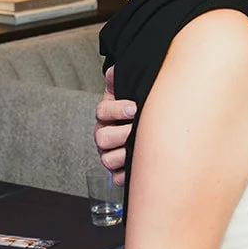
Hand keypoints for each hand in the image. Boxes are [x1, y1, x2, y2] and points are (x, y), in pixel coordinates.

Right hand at [94, 67, 136, 185]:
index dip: (117, 110)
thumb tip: (113, 70)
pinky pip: (117, 178)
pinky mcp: (117, 171)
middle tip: (137, 129)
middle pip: (102, 138)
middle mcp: (103, 135)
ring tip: (140, 148)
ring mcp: (109, 153)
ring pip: (107, 159)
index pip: (103, 111)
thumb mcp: (127, 90)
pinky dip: (126, 175)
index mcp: (106, 115)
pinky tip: (139, 167)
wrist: (144, 123)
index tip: (134, 108)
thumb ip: (119, 80)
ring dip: (124, 155)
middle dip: (122, 134)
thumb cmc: (136, 106)